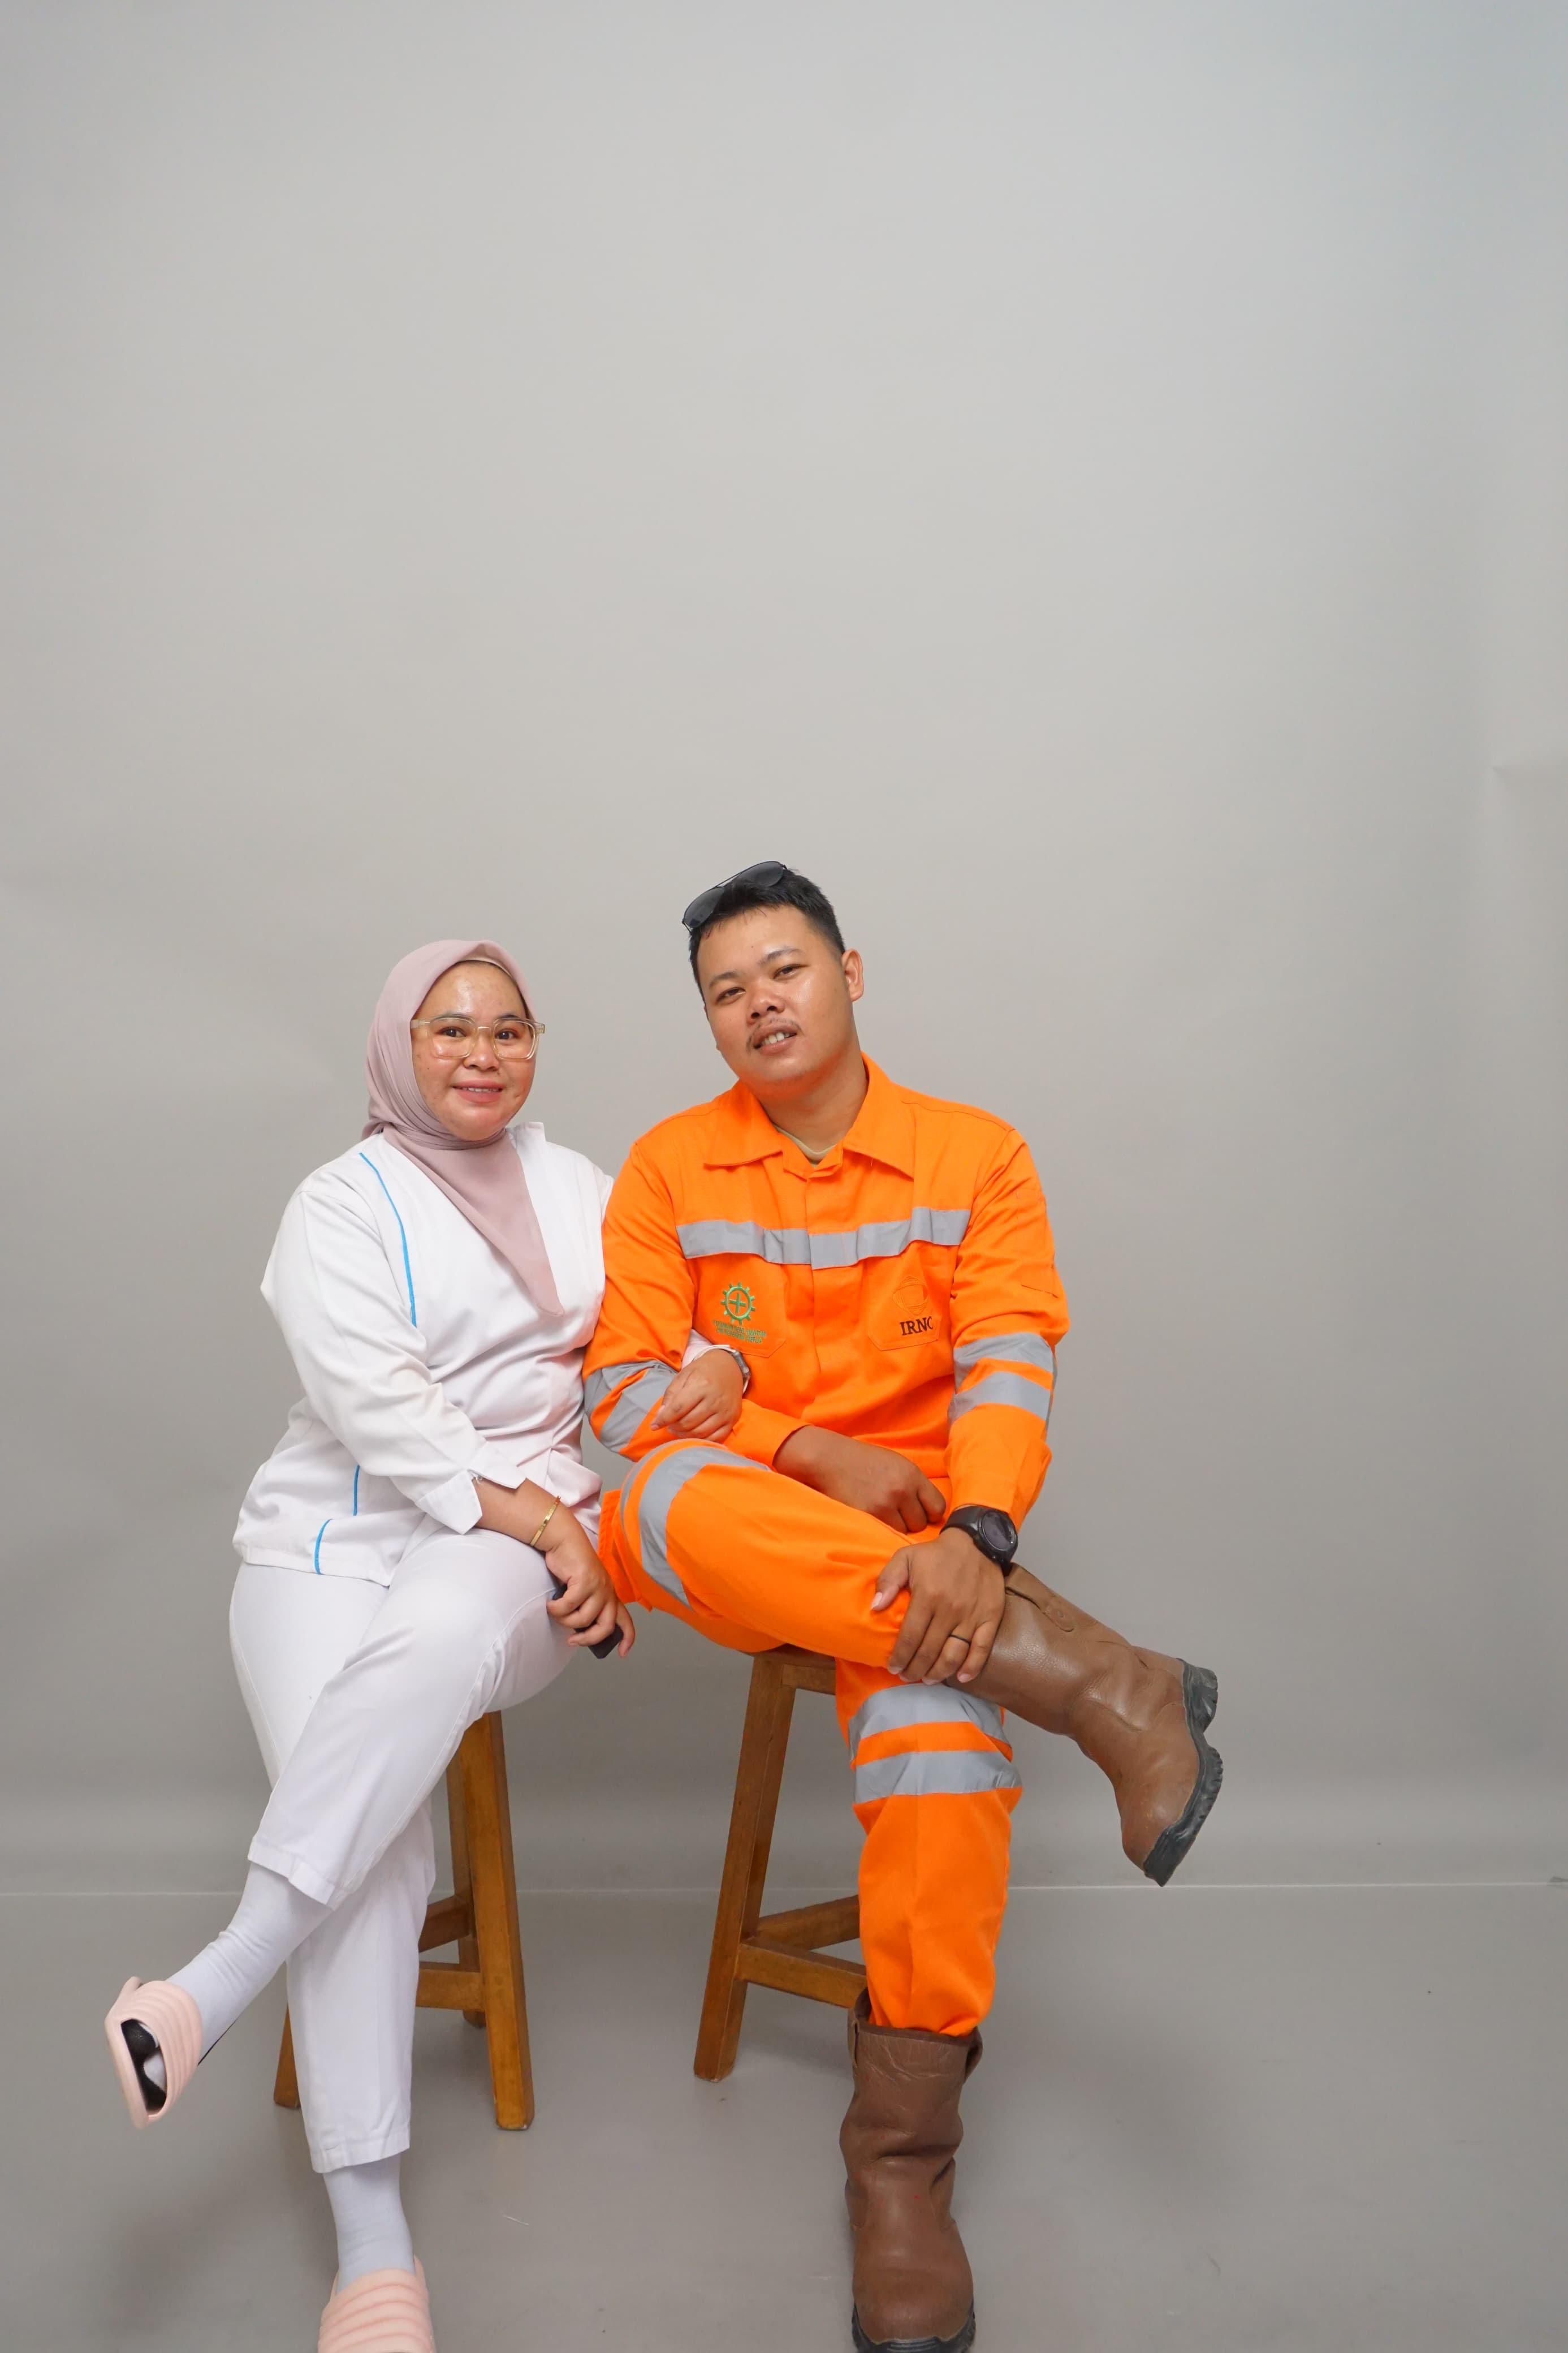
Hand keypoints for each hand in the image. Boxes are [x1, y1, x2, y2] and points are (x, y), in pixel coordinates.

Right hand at [540, 1510, 635, 1653]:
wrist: (564, 1540)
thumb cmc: (570, 1566)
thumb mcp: (582, 1589)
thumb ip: (585, 1606)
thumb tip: (578, 1631)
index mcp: (609, 1595)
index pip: (625, 1620)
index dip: (627, 1639)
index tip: (623, 1653)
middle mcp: (608, 1591)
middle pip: (605, 1627)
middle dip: (587, 1639)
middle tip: (571, 1641)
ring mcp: (598, 1586)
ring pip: (583, 1619)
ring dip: (565, 1621)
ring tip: (555, 1611)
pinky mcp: (585, 1580)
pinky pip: (569, 1605)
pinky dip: (556, 1608)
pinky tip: (550, 1603)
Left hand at [653, 1350, 744, 1440]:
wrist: (730, 1367)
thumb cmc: (703, 1371)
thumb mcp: (683, 1375)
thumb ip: (671, 1395)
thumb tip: (661, 1416)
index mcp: (701, 1385)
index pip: (678, 1408)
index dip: (664, 1419)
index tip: (654, 1425)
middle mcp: (714, 1399)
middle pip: (688, 1423)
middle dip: (674, 1427)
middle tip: (669, 1425)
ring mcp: (725, 1411)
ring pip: (700, 1432)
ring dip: (685, 1435)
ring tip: (679, 1429)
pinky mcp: (733, 1419)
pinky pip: (715, 1438)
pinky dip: (701, 1439)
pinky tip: (693, 1433)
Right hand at [775, 1426, 946, 1533]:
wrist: (830, 1460)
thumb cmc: (864, 1461)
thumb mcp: (896, 1464)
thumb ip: (914, 1484)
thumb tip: (931, 1509)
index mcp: (912, 1474)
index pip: (938, 1506)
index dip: (931, 1512)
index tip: (922, 1512)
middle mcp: (902, 1490)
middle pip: (922, 1522)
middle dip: (912, 1521)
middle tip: (898, 1513)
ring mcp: (885, 1504)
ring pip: (905, 1531)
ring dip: (897, 1526)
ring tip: (885, 1515)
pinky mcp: (869, 1515)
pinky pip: (887, 1533)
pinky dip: (883, 1529)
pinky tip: (875, 1518)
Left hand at [873, 1526, 1006, 1683]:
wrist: (976, 1543)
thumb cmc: (936, 1554)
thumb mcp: (905, 1557)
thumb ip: (888, 1580)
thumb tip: (875, 1607)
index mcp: (927, 1596)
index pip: (910, 1637)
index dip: (900, 1656)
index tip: (893, 1667)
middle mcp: (950, 1610)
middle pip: (929, 1651)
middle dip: (915, 1669)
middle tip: (907, 1676)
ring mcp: (972, 1616)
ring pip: (954, 1655)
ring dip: (938, 1672)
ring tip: (927, 1679)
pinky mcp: (991, 1618)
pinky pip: (982, 1649)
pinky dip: (972, 1667)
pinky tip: (960, 1678)